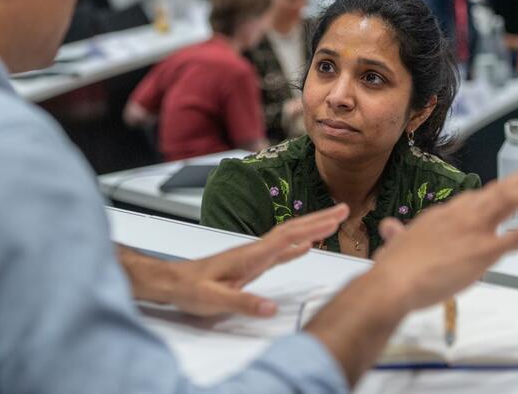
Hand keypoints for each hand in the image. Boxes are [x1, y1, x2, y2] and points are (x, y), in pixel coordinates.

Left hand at [166, 204, 348, 316]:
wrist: (172, 282)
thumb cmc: (190, 289)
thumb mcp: (215, 300)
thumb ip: (243, 302)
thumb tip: (271, 308)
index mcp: (250, 256)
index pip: (288, 236)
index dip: (313, 227)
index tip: (336, 218)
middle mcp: (255, 251)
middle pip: (293, 230)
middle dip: (320, 219)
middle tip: (345, 209)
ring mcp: (253, 256)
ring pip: (289, 238)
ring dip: (312, 229)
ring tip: (333, 222)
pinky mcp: (251, 264)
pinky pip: (280, 251)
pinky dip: (298, 246)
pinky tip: (306, 247)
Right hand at [372, 156, 517, 311]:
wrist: (396, 280)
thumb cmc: (392, 267)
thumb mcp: (394, 243)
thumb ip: (396, 233)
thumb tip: (389, 227)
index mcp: (441, 215)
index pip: (472, 199)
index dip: (492, 192)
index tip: (506, 185)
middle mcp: (460, 215)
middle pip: (496, 191)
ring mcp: (475, 229)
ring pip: (511, 202)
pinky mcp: (485, 248)